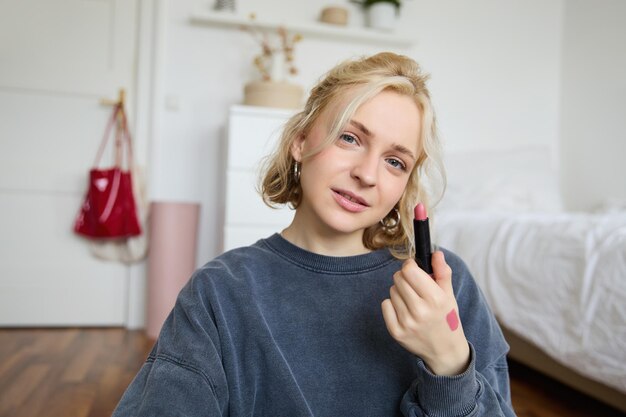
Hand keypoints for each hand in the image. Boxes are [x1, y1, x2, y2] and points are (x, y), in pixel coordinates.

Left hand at [381, 251, 469, 375]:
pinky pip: (385, 305)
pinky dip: (392, 305)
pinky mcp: (396, 332)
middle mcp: (420, 311)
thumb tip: (436, 252)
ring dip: (400, 292)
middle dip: (405, 278)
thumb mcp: (449, 294)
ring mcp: (406, 323)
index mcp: (435, 299)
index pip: (409, 270)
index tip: (414, 270)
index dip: (410, 266)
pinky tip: (404, 312)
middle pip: (398, 278)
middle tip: (414, 288)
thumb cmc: (447, 318)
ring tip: (412, 302)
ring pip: (391, 291)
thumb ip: (442, 272)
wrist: (444, 350)